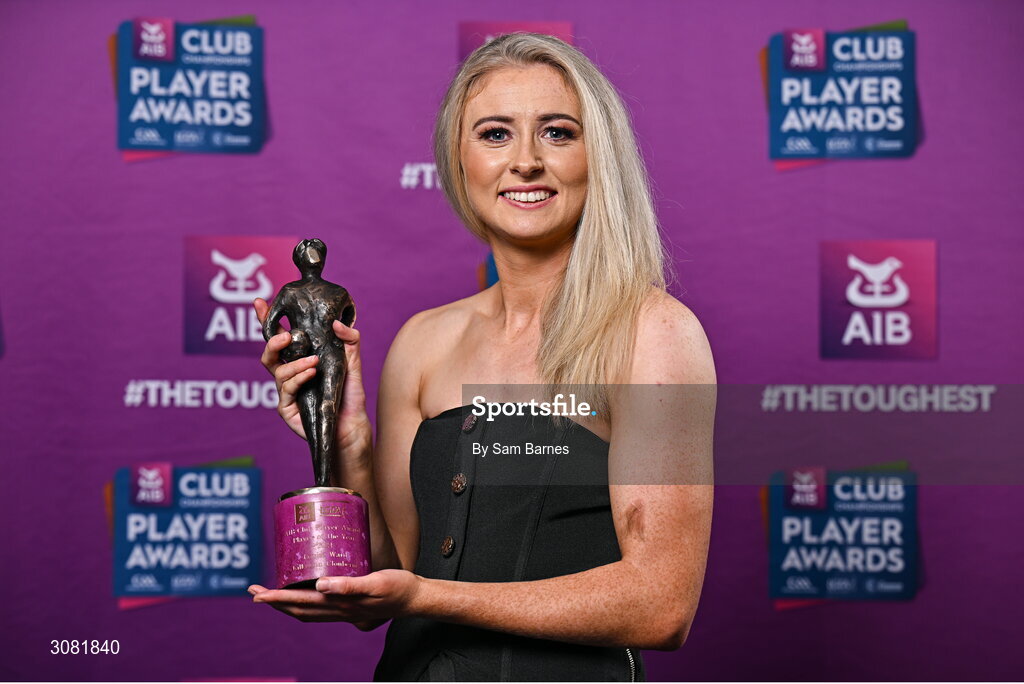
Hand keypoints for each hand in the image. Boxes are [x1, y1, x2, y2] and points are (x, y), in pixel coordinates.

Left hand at [248, 569, 420, 625]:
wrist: (415, 599)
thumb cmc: (398, 588)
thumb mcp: (376, 582)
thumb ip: (349, 585)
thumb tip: (320, 585)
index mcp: (341, 604)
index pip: (301, 602)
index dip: (277, 598)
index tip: (258, 594)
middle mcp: (338, 610)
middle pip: (298, 609)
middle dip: (274, 602)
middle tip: (254, 592)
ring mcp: (343, 610)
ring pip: (306, 611)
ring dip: (285, 604)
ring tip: (270, 595)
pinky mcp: (350, 605)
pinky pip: (319, 609)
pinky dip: (304, 603)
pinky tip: (304, 593)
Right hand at [254, 298, 371, 460]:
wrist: (352, 423)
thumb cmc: (349, 393)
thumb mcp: (352, 362)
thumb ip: (349, 340)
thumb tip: (336, 322)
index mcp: (300, 358)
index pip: (280, 337)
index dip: (266, 320)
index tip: (260, 303)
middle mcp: (289, 373)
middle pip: (269, 353)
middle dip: (272, 341)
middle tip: (287, 334)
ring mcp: (286, 391)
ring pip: (277, 371)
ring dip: (295, 363)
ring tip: (313, 362)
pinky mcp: (286, 408)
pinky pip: (285, 389)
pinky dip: (297, 378)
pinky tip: (311, 373)